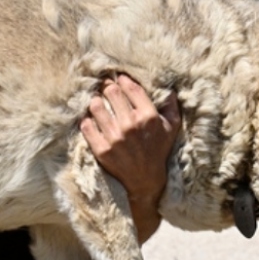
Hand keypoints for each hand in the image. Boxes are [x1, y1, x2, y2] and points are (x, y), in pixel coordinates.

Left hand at [80, 75, 180, 241]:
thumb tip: (169, 89)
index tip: (118, 78)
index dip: (122, 79)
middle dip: (106, 86)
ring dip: (95, 101)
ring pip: (95, 106)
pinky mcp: (101, 149)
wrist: (145, 181)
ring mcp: (114, 138)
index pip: (130, 87)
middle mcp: (131, 125)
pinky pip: (86, 125)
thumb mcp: (172, 129)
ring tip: (96, 101)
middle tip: (104, 86)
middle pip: (110, 92)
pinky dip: (86, 120)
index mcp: (149, 116)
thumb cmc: (158, 151)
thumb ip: (172, 107)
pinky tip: (90, 119)